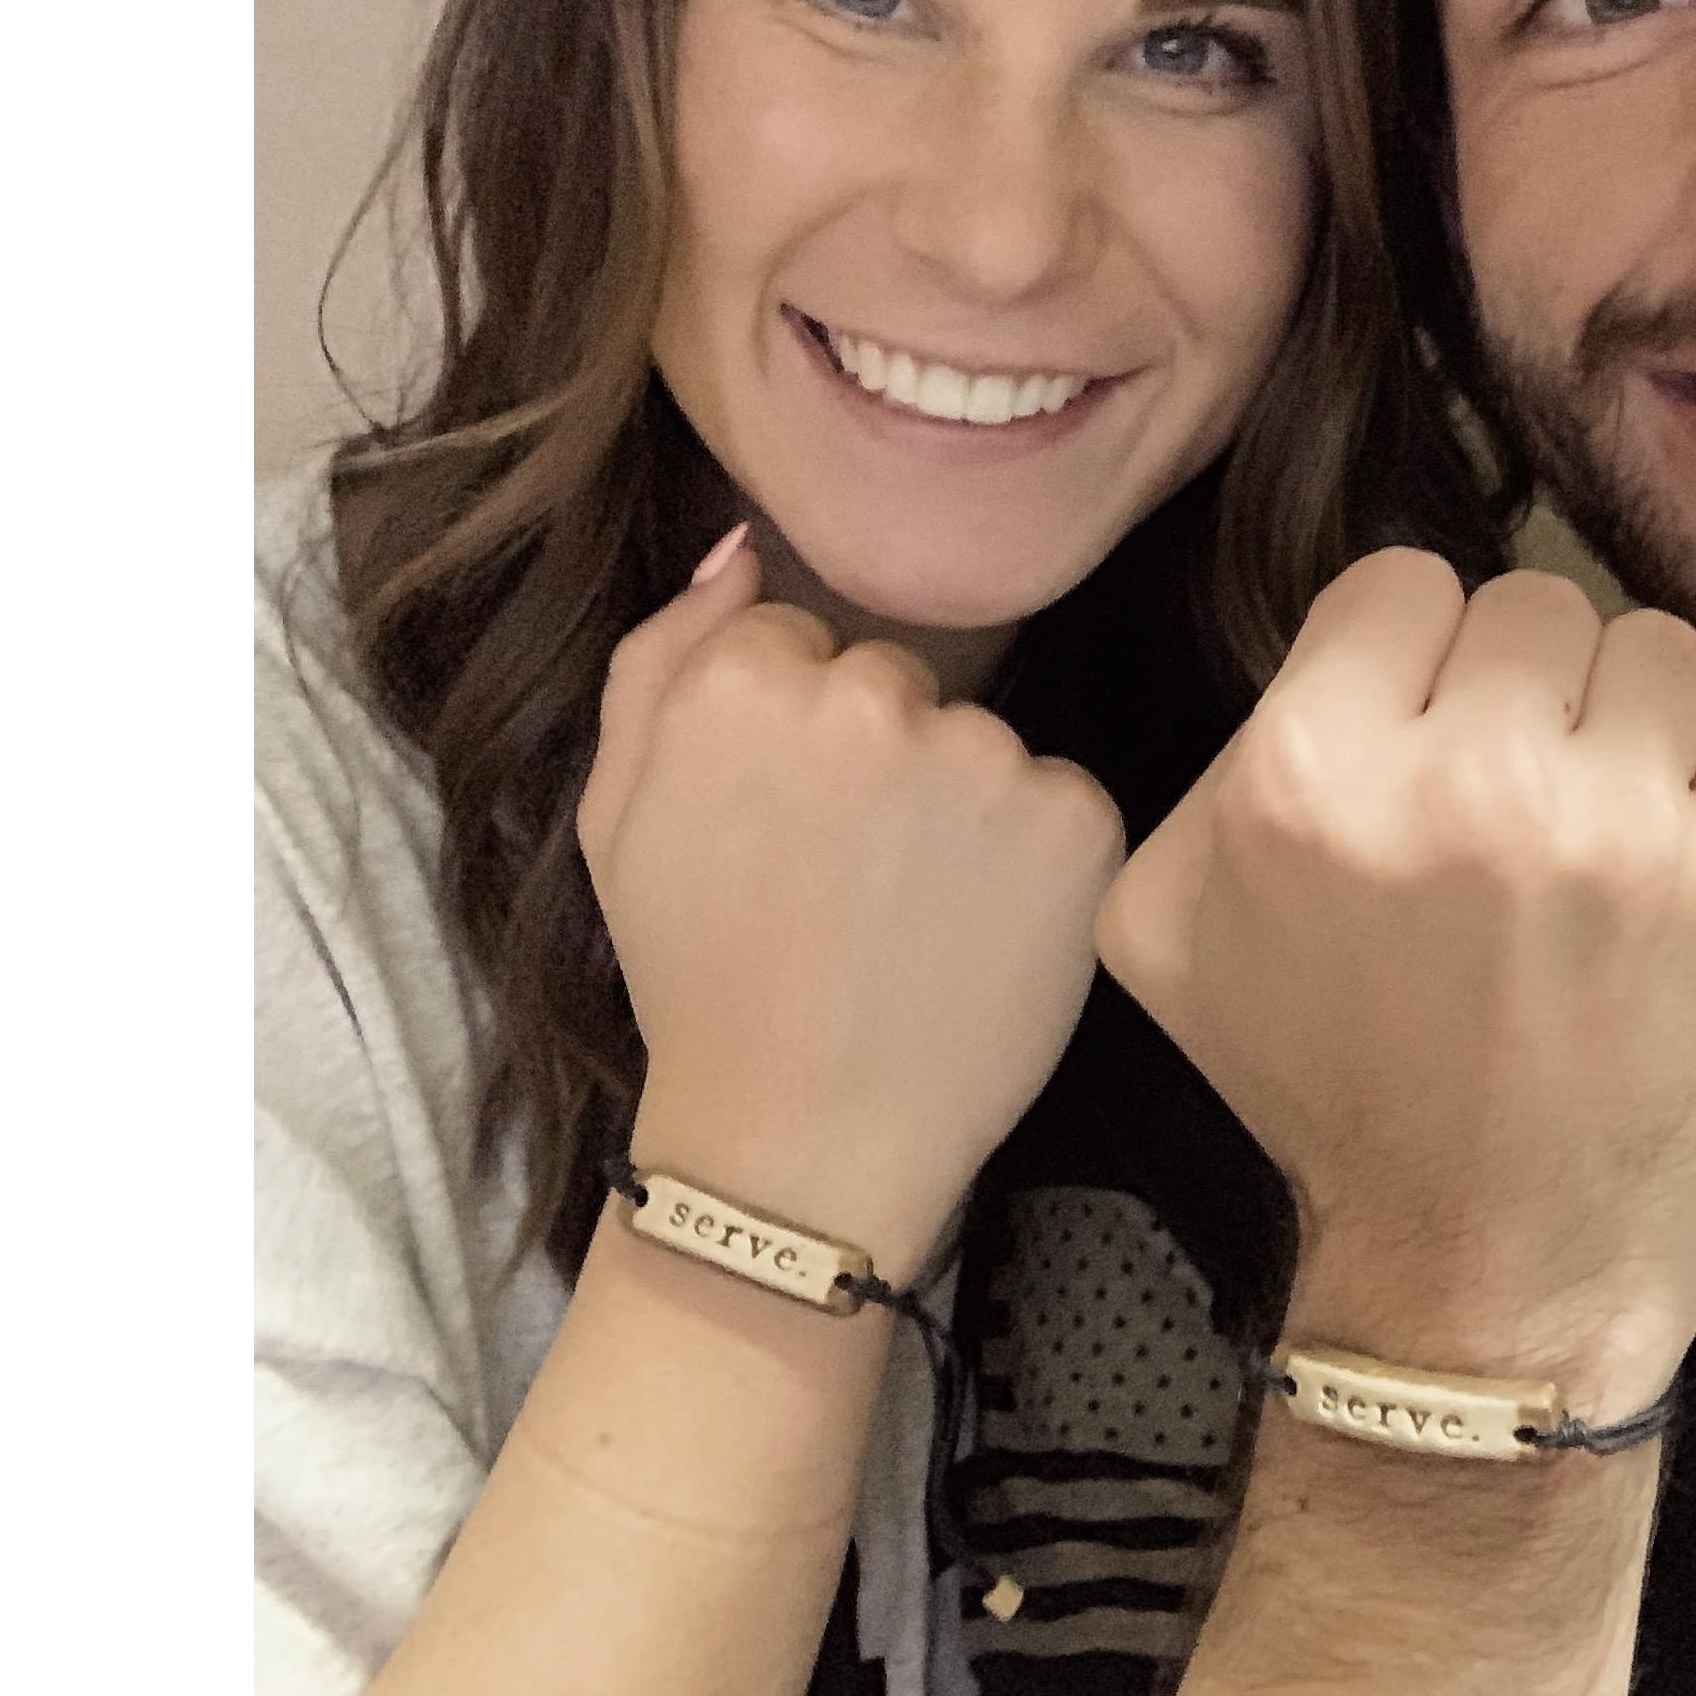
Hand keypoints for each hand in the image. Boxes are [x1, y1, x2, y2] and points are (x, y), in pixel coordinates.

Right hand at [579, 527, 1124, 1278]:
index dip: (787, 735)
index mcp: (746, 681)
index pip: (799, 638)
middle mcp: (870, 695)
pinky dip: (1034, 860)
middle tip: (844, 881)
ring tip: (909, 919)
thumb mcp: (617, 816)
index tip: (777, 822)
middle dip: (877, 759)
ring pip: (980, 742)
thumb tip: (742, 545)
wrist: (799, 1150)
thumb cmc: (700, 981)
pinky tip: (979, 936)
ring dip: (959, 809)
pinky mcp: (1077, 816)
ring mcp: (983, 754)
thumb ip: (664, 655)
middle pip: (896, 681)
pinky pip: (1059, 801)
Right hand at [1096, 553, 1695, 1420]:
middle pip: (1538, 607)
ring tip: (1602, 840)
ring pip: (1656, 649)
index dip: (1415, 661)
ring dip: (1632, 730)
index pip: (1404, 585)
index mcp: (1311, 783)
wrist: (1497, 1286)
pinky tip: (1671, 883)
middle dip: (1530, 693)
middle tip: (1519, 805)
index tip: (1427, 741)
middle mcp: (1468, 788)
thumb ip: (1224, 763)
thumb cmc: (1338, 1098)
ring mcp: (1622, 831)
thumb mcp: (1176, 933)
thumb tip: (1330, 659)